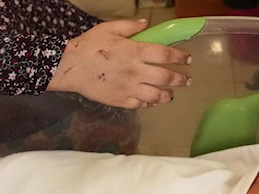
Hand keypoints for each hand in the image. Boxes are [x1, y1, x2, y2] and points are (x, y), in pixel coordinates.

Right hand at [48, 19, 192, 108]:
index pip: (166, 55)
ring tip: (171, 94)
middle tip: (187, 80)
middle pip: (167, 78)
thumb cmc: (89, 46)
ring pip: (158, 96)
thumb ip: (130, 27)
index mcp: (136, 52)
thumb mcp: (109, 29)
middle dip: (181, 79)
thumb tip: (145, 24)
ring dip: (168, 95)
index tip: (188, 59)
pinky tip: (151, 100)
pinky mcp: (121, 101)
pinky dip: (149, 103)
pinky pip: (142, 105)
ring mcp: (130, 88)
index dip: (180, 57)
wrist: (70, 67)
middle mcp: (137, 71)